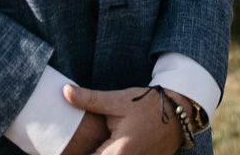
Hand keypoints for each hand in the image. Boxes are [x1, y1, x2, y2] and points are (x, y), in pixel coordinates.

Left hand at [63, 83, 188, 154]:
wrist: (180, 112)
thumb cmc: (148, 105)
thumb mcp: (117, 101)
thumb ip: (89, 99)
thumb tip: (64, 91)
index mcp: (118, 153)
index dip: (72, 154)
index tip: (59, 149)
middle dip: (85, 152)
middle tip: (64, 148)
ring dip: (97, 152)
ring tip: (87, 145)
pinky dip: (109, 153)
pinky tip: (103, 145)